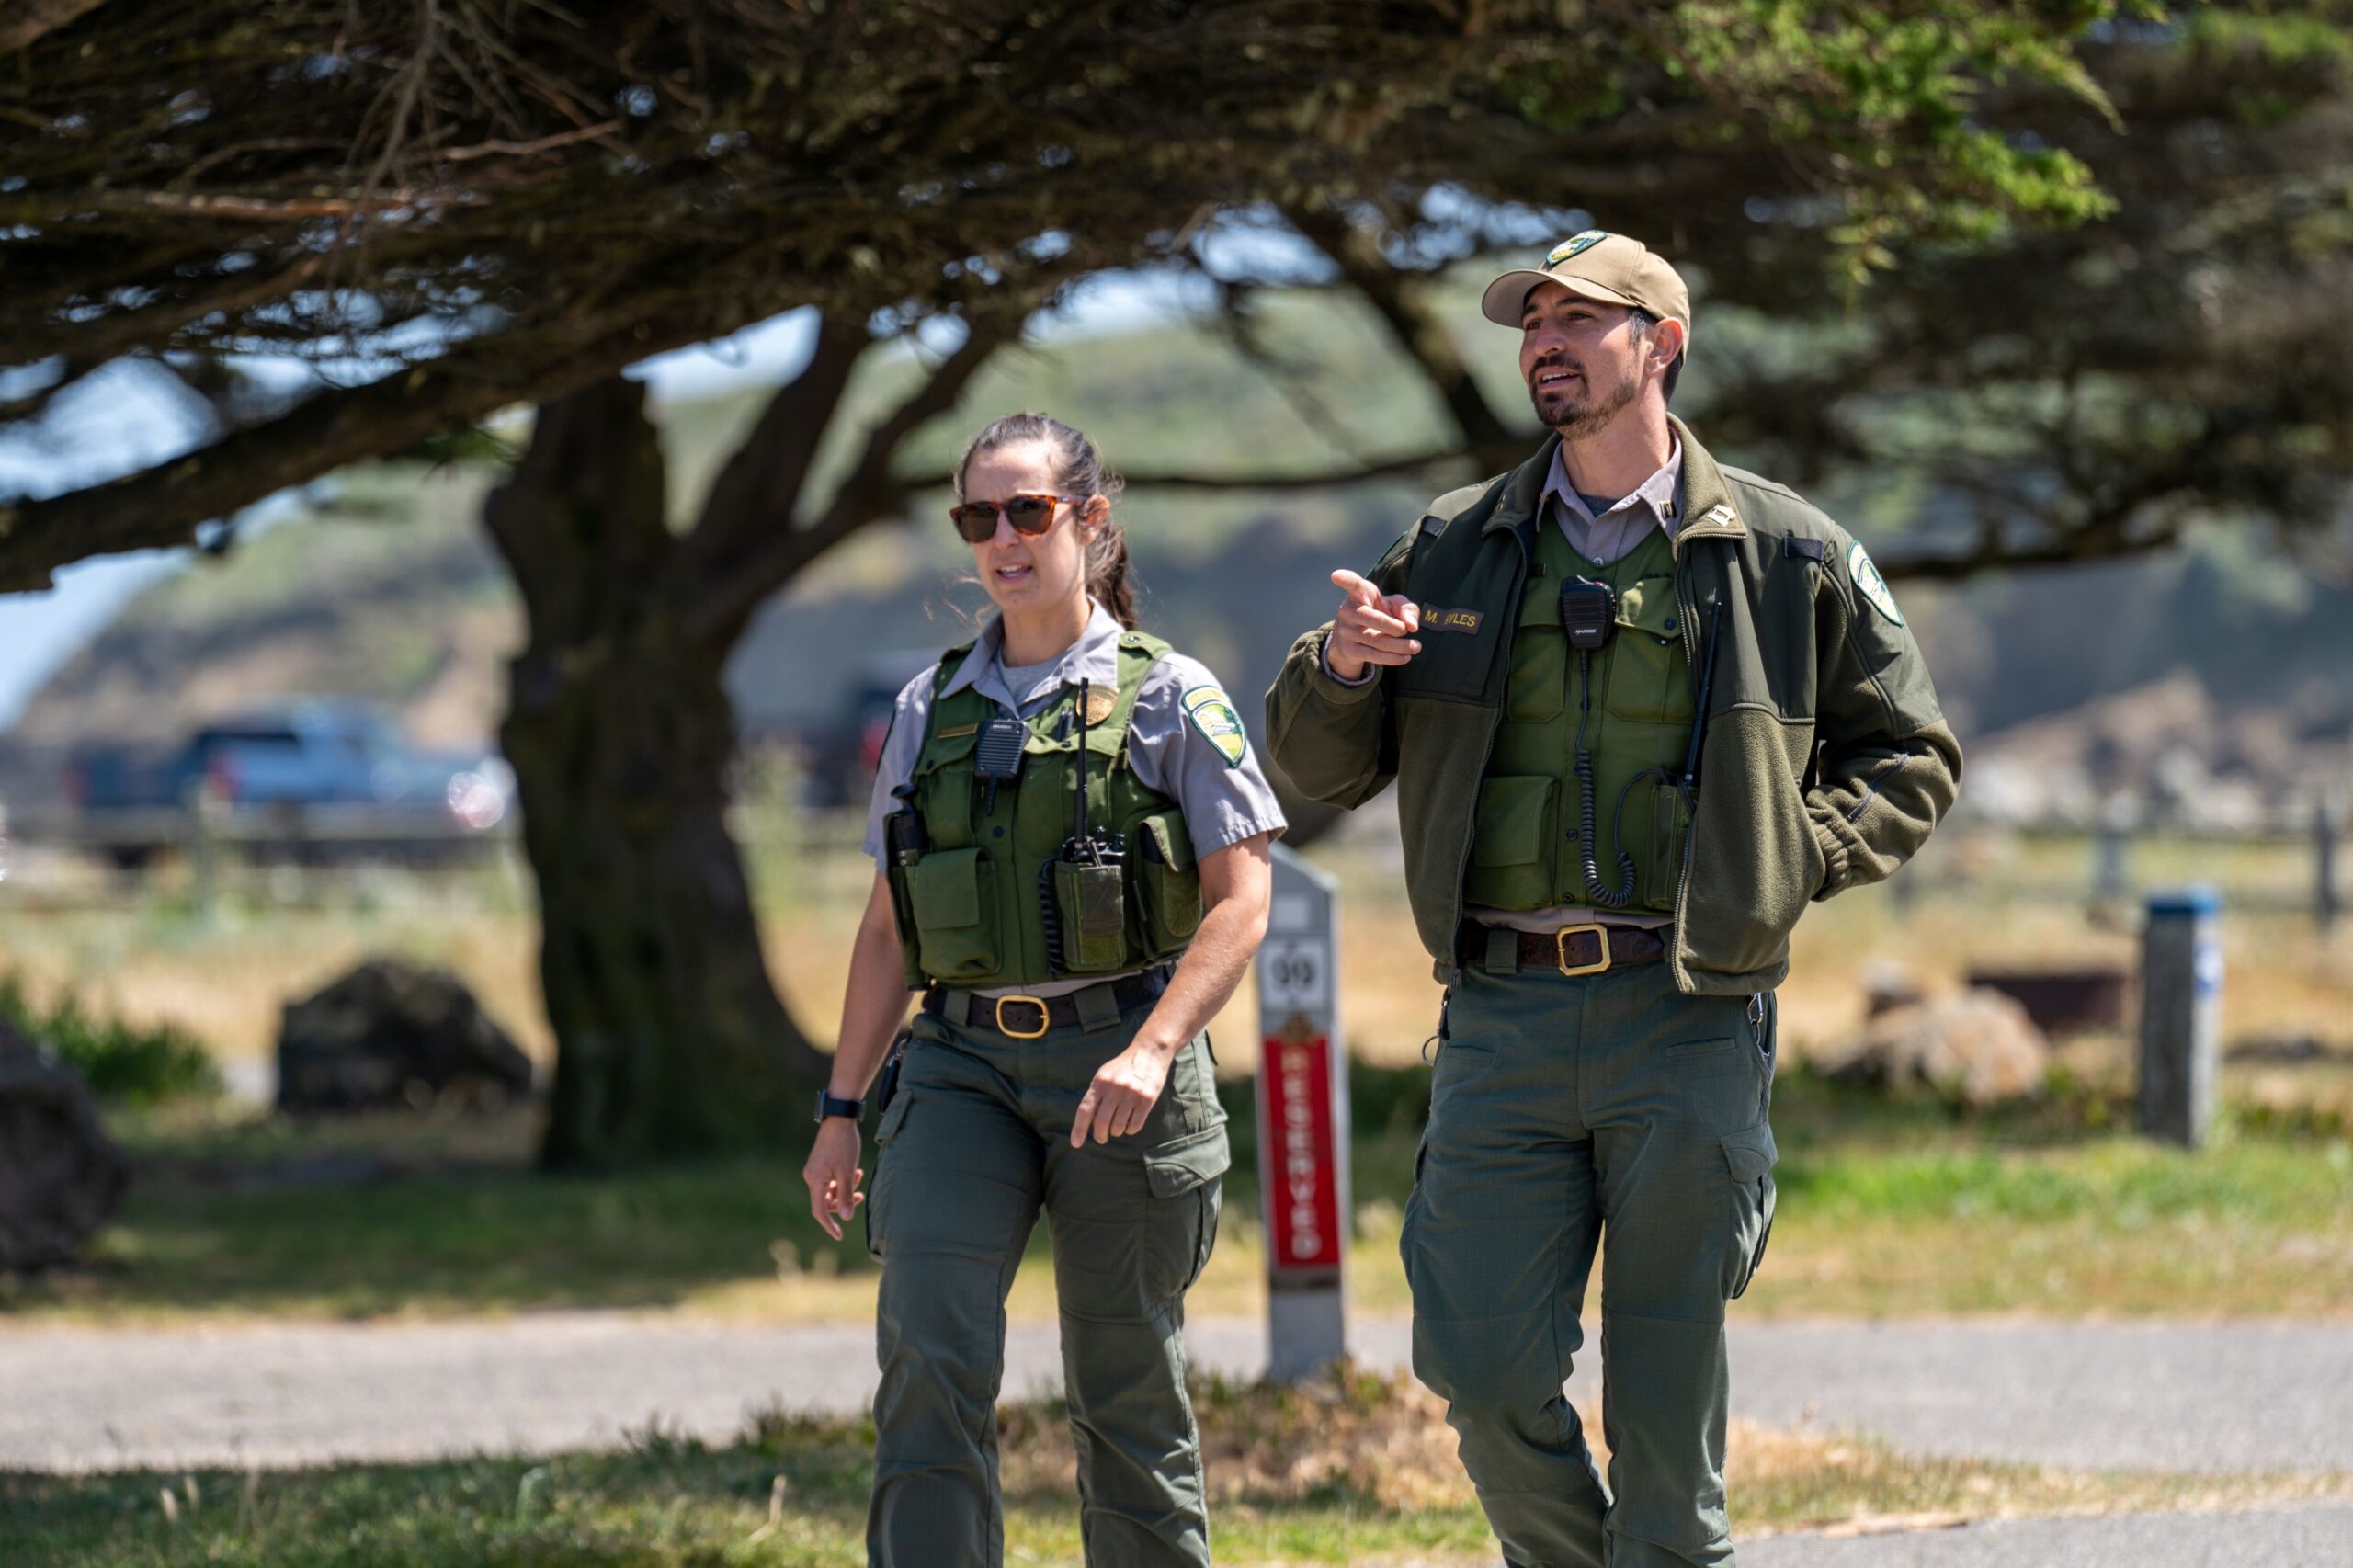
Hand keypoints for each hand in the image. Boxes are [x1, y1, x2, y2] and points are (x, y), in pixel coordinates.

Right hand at [802, 1117, 865, 1240]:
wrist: (839, 1119)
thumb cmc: (843, 1144)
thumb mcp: (847, 1171)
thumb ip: (846, 1195)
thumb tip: (845, 1218)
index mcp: (815, 1181)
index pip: (820, 1211)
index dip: (829, 1225)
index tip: (839, 1237)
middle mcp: (811, 1177)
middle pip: (826, 1201)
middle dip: (843, 1202)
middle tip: (860, 1197)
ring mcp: (815, 1170)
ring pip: (830, 1190)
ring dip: (845, 1189)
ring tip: (860, 1177)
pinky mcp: (820, 1164)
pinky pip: (831, 1180)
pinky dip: (843, 1180)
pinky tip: (857, 1171)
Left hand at [1070, 1039, 1175, 1145]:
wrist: (1149, 1053)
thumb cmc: (1123, 1067)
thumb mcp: (1104, 1074)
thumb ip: (1095, 1094)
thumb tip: (1087, 1121)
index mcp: (1100, 1082)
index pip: (1085, 1110)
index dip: (1079, 1129)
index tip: (1076, 1144)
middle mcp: (1114, 1088)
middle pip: (1101, 1122)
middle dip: (1100, 1135)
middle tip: (1101, 1138)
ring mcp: (1131, 1094)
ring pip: (1118, 1127)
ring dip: (1116, 1132)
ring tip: (1117, 1127)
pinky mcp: (1146, 1100)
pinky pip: (1134, 1126)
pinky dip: (1130, 1130)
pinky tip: (1130, 1124)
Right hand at [1326, 568, 1421, 681]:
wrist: (1357, 639)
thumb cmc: (1381, 613)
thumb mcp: (1396, 606)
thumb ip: (1408, 609)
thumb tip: (1411, 626)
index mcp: (1360, 593)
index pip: (1352, 584)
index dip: (1345, 579)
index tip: (1335, 576)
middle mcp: (1348, 611)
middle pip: (1372, 618)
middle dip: (1394, 627)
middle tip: (1406, 630)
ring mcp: (1346, 631)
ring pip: (1376, 641)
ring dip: (1400, 646)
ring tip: (1416, 647)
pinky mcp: (1349, 650)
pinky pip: (1373, 656)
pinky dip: (1393, 658)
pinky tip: (1405, 657)